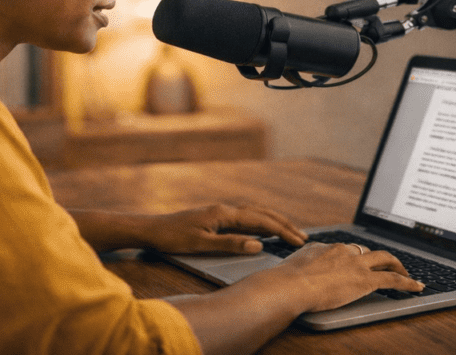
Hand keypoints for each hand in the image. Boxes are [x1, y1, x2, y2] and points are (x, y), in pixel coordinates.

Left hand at [142, 204, 307, 254]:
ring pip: (255, 212)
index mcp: (224, 214)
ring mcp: (220, 212)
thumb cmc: (173, 238)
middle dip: (284, 224)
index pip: (261, 221)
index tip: (299, 241)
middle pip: (261, 213)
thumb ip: (230, 244)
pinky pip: (246, 216)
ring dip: (274, 220)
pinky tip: (263, 228)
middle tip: (303, 236)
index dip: (282, 231)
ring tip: (290, 230)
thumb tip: (259, 245)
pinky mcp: (216, 217)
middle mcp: (225, 209)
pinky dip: (260, 220)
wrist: (152, 229)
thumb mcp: (201, 244)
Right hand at [273, 241, 424, 311]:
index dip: (355, 257)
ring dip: (398, 265)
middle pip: (367, 250)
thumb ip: (303, 262)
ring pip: (385, 259)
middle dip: (378, 258)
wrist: (291, 285)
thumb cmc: (286, 279)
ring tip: (406, 274)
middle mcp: (344, 251)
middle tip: (386, 265)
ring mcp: (356, 264)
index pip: (346, 250)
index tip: (358, 263)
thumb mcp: (293, 264)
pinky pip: (393, 279)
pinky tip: (417, 287)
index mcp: (327, 247)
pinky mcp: (365, 279)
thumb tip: (303, 265)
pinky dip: (408, 283)